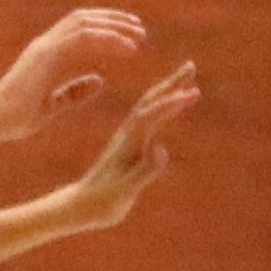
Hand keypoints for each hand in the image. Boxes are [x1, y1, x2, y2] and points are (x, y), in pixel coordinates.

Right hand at [0, 7, 149, 146]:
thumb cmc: (18, 118)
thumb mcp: (54, 105)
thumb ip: (75, 92)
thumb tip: (100, 80)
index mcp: (47, 54)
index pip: (79, 30)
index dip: (105, 28)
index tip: (130, 37)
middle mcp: (45, 45)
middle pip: (83, 19)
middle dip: (113, 20)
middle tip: (139, 29)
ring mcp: (44, 48)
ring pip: (85, 24)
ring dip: (114, 26)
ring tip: (139, 37)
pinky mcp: (45, 55)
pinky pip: (82, 38)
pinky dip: (107, 39)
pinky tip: (127, 48)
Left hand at [59, 63, 200, 227]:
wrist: (79, 205)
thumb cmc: (102, 203)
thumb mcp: (124, 191)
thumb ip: (144, 172)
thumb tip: (162, 149)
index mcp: (126, 142)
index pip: (150, 115)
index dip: (171, 104)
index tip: (192, 92)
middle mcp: (127, 135)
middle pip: (150, 101)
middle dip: (171, 84)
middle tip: (191, 66)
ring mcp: (128, 138)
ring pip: (149, 107)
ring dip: (168, 90)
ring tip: (187, 80)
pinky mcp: (129, 144)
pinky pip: (148, 117)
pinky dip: (162, 106)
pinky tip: (170, 105)